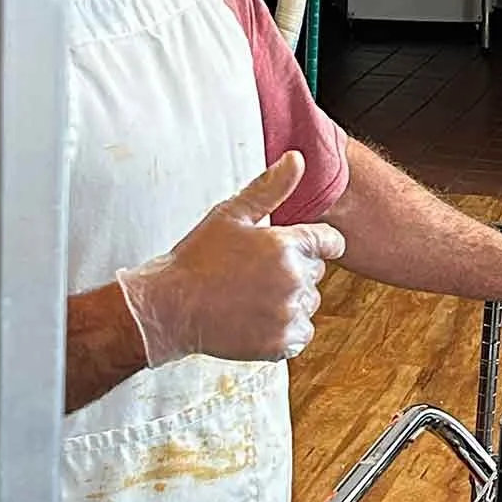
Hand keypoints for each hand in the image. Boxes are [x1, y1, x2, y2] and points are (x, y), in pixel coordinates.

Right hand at [116, 150, 344, 366]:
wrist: (170, 308)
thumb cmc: (197, 259)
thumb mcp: (230, 214)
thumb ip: (269, 187)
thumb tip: (297, 158)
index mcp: (286, 245)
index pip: (330, 242)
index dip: (316, 244)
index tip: (299, 249)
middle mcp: (294, 279)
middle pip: (317, 273)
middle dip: (295, 270)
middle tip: (256, 274)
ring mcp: (288, 313)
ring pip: (310, 303)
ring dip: (291, 301)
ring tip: (253, 296)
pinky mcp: (281, 343)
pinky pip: (301, 333)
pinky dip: (285, 329)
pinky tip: (257, 318)